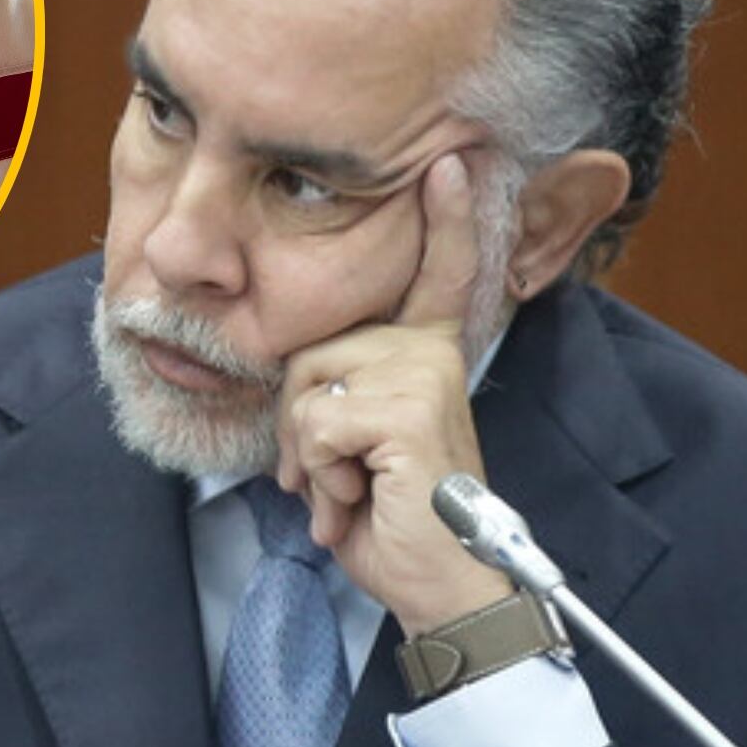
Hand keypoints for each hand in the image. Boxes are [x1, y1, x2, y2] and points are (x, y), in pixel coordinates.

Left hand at [273, 150, 512, 634]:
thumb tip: (297, 389)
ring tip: (350, 489)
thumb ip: (337, 394)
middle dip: (296, 426)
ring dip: (305, 455)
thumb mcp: (354, 443)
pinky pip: (315, 424)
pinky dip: (318, 474)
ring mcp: (423, 375)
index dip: (446, 219)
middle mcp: (431, 353)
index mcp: (426, 353)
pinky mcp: (407, 408)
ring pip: (304, 389)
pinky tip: (357, 498)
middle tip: (332, 476)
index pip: (438, 275)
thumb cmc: (392, 518)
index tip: (450, 161)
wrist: (438, 585)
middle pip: (307, 351)